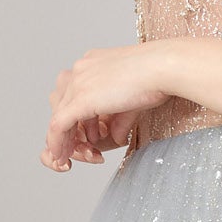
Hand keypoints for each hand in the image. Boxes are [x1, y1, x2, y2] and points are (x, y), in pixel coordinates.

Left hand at [41, 44, 173, 171]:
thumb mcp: (133, 101)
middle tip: (84, 148)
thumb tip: (116, 137)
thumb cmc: (158, 78)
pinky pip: (59, 126)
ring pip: (58, 117)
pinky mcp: (80, 99)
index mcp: (93, 64)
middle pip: (61, 105)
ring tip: (74, 156)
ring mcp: (78, 82)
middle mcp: (81, 70)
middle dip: (69, 130)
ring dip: (65, 140)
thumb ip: (119, 119)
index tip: (90, 137)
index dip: (77, 119)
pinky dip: (58, 143)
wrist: (163, 69)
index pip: (73, 93)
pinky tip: (62, 157)